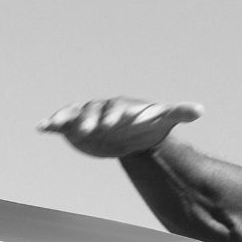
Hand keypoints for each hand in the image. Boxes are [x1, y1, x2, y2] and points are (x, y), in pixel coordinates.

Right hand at [37, 97, 203, 158]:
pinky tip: (40, 128)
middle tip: (87, 131)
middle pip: (93, 112)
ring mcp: (86, 116)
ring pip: (73, 115)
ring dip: (65, 119)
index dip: (114, 115)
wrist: (132, 135)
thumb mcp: (164, 119)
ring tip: (54, 124)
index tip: (113, 124)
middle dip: (89, 120)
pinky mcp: (74, 127)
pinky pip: (61, 122)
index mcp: (121, 107)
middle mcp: (101, 109)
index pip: (116, 108)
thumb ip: (180, 113)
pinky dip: (51, 123)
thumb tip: (201, 110)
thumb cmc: (149, 123)